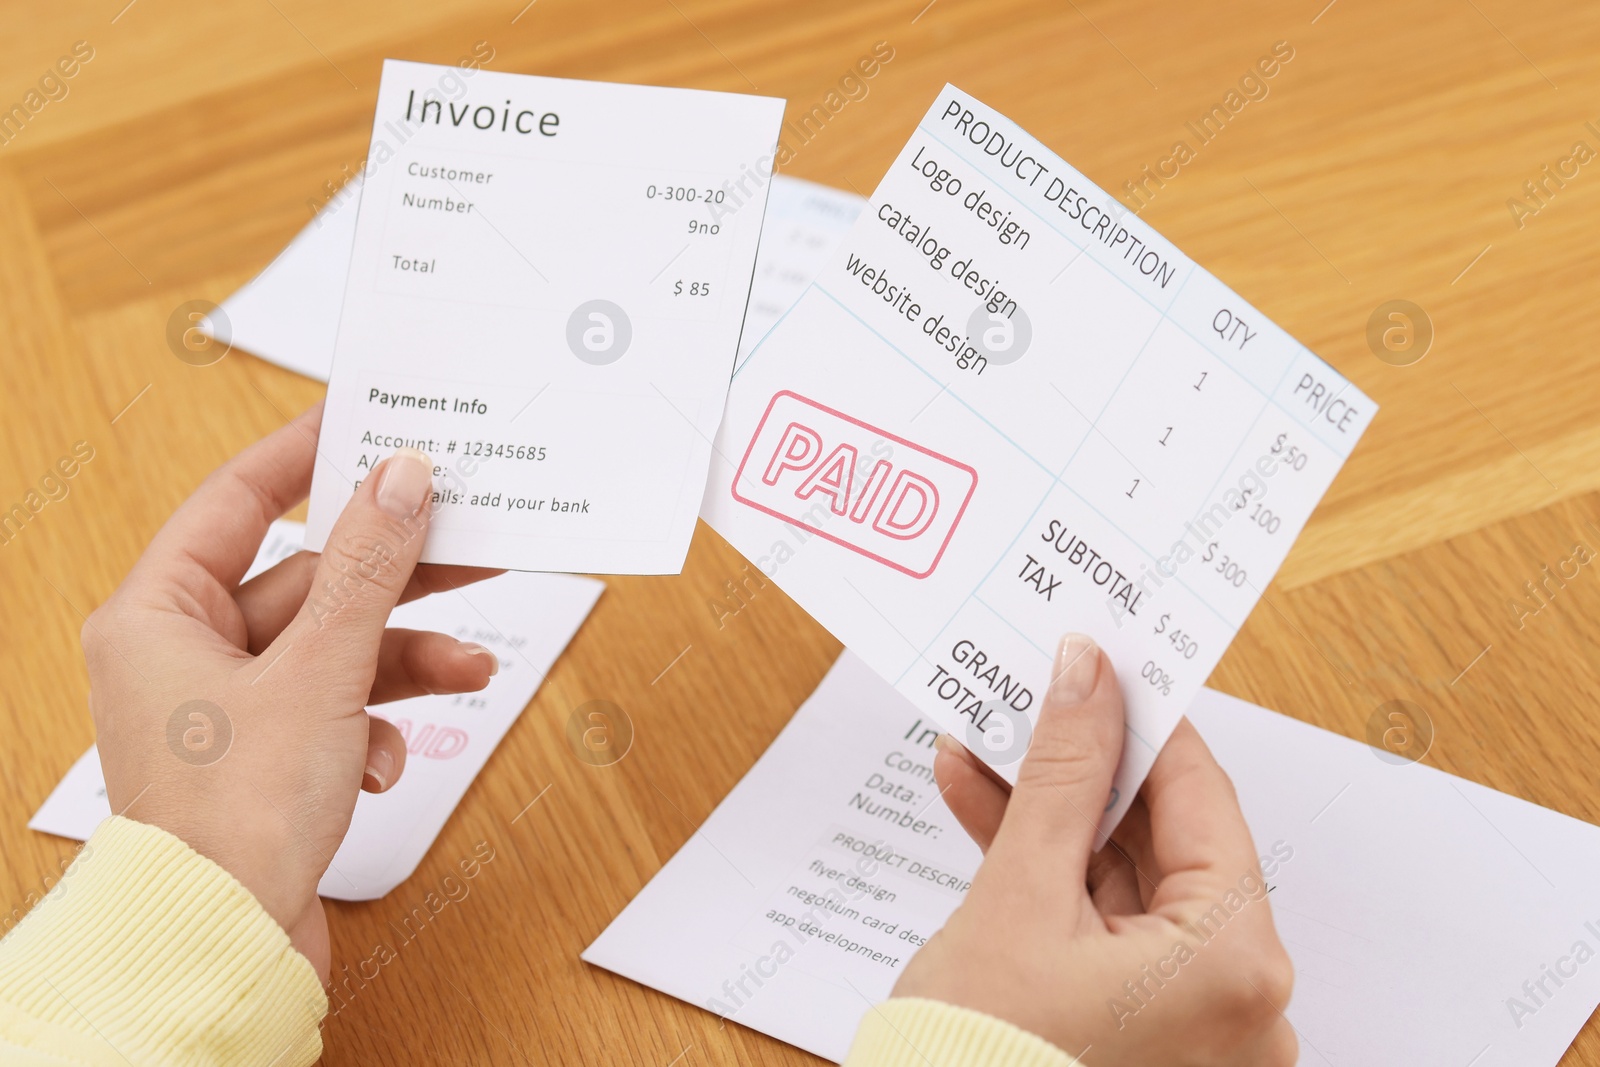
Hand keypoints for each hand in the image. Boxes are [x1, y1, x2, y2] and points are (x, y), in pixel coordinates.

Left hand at [83, 403, 500, 980]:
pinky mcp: (267, 756)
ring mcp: (226, 708)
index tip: (368, 423)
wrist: (224, 946)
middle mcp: (184, 654)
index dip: (305, 457)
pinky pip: (336, 705)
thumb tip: (400, 478)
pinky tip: (390, 757)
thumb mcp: (319, 671)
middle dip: (393, 575)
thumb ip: (368, 568)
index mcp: (158, 614)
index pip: (237, 500)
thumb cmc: (231, 819)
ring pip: (334, 646)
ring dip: (404, 655)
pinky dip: (376, 719)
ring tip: (472, 659)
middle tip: (465, 536)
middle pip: (307, 579)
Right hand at [895, 634, 1296, 1065]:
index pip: (1202, 798)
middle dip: (1081, 768)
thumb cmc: (985, 1060)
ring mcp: (1191, 1020)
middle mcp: (1236, 999)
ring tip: (984, 752)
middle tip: (1035, 700)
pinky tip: (984, 814)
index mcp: (1235, 964)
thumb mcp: (1019, 895)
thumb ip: (1061, 776)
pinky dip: (1048, 880)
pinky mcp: (1141, 1029)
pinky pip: (1103, 930)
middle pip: (1162, 840)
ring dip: (1049, 817)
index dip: (1144, 720)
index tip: (1103, 663)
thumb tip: (1087, 677)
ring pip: (1123, 882)